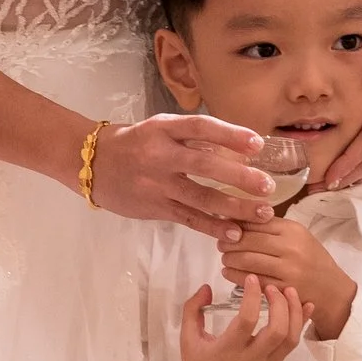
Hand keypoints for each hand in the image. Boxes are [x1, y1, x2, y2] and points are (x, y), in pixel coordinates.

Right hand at [88, 113, 274, 240]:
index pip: (200, 128)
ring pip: (201, 198)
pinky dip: (213, 227)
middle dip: (239, 177)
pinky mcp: (156, 207)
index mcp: (163, 129)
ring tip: (262, 213)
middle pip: (205, 165)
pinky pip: (189, 219)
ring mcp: (157, 184)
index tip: (257, 144)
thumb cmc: (134, 142)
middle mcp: (161, 155)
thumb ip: (191, 136)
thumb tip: (235, 145)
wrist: (93, 164)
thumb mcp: (159, 128)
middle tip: (268, 186)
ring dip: (235, 207)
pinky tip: (234, 232)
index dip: (230, 135)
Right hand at [172, 277, 309, 360]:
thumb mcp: (187, 340)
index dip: (252, 296)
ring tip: (289, 291)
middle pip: (277, 330)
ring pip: (290, 339)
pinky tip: (305, 306)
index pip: (247, 320)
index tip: (252, 279)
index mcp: (227, 351)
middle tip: (272, 286)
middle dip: (280, 303)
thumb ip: (193, 310)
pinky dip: (300, 325)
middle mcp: (250, 360)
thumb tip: (208, 287)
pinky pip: (291, 347)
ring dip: (295, 312)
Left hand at [220, 219, 356, 339]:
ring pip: (249, 260)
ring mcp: (287, 270)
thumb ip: (273, 228)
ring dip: (230, 259)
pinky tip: (229, 272)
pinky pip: (253, 281)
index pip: (257, 222)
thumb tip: (238, 220)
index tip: (225, 226)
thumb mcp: (299, 236)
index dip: (237, 224)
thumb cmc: (312, 259)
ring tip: (224, 258)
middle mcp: (291, 247)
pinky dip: (236, 276)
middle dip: (230, 242)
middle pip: (250, 240)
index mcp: (293, 230)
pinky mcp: (283, 290)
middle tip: (220, 244)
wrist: (332, 290)